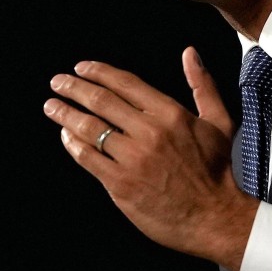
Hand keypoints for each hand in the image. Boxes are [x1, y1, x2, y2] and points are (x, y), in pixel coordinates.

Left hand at [43, 46, 258, 270]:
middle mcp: (149, 132)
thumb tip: (190, 53)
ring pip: (90, 128)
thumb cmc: (217, 170)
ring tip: (51, 106)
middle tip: (57, 82)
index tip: (81, 68)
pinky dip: (73, 144)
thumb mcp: (219, 121)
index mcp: (170, 113)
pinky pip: (88, 158)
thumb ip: (202, 85)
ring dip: (65, 114)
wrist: (214, 217)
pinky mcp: (120, 184)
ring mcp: (133, 159)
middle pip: (101, 101)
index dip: (99, 72)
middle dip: (74, 88)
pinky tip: (66, 137)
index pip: (126, 83)